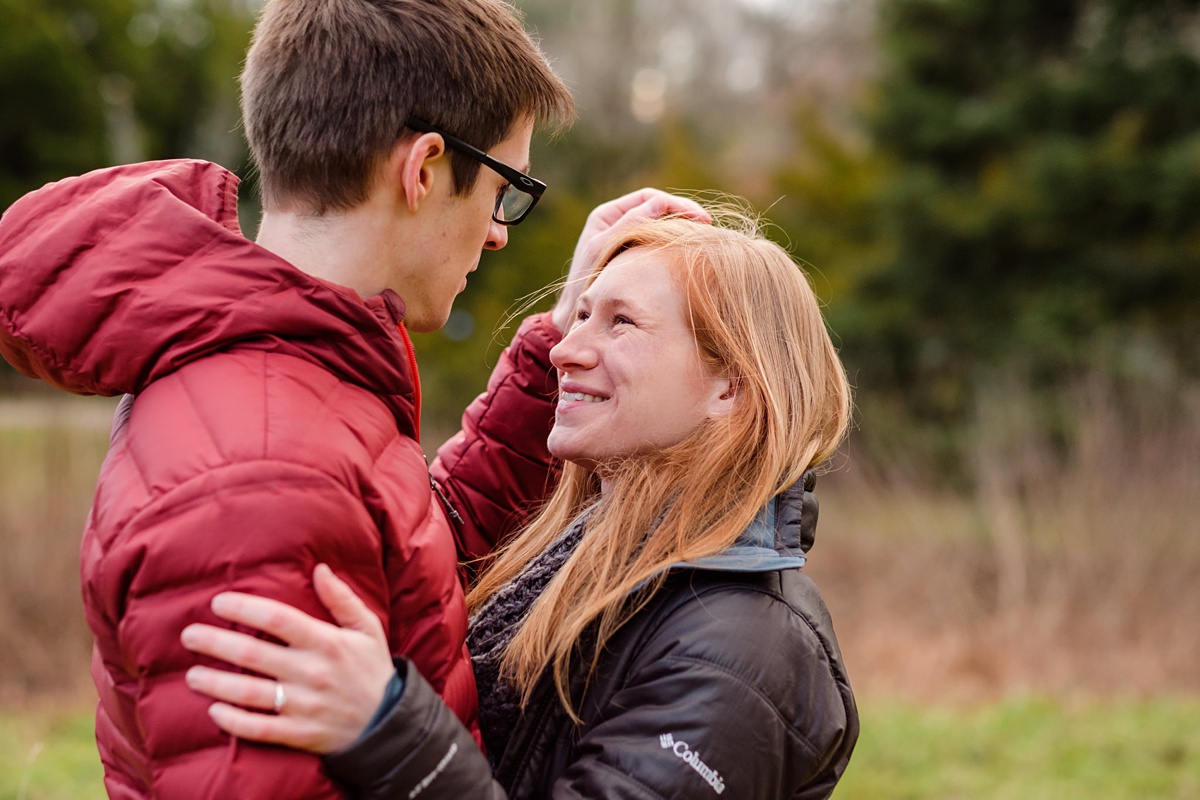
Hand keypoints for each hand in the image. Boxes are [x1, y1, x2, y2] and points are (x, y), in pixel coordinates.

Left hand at [180, 564, 394, 753]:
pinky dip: (234, 721)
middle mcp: (313, 673)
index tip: (219, 602)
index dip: (245, 608)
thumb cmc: (372, 669)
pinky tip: (215, 711)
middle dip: (216, 643)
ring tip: (192, 675)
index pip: (279, 619)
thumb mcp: (367, 628)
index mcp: (327, 642)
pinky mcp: (300, 734)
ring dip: (216, 683)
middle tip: (189, 636)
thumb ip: (343, 599)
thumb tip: (320, 568)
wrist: (387, 724)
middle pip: (254, 654)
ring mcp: (304, 706)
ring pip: (250, 693)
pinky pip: (259, 728)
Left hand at [550, 188, 710, 331]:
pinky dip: (674, 245)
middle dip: (683, 213)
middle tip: (707, 224)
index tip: (698, 217)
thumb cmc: (585, 283)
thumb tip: (659, 203)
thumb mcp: (604, 250)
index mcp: (606, 215)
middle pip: (657, 209)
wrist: (575, 315)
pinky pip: (658, 245)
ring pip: (660, 227)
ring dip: (681, 228)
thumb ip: (628, 225)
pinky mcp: (634, 257)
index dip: (675, 204)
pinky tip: (690, 253)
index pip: (648, 198)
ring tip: (703, 236)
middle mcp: (617, 223)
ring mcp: (626, 240)